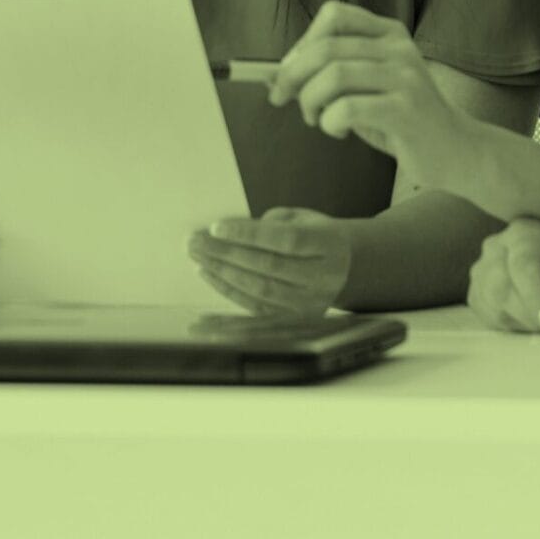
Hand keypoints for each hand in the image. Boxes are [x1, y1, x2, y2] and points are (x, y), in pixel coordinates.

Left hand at [189, 207, 351, 315]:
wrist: (345, 267)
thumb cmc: (313, 234)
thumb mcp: (300, 218)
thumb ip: (270, 224)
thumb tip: (225, 233)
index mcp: (328, 244)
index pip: (287, 240)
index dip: (250, 234)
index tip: (216, 226)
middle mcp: (323, 277)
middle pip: (269, 266)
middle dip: (226, 253)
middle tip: (194, 241)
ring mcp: (311, 303)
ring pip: (260, 290)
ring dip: (222, 272)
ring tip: (197, 256)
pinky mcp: (296, 320)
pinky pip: (256, 307)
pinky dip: (228, 291)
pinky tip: (208, 275)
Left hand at [270, 1, 472, 187]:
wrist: (458, 152)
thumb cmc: (401, 120)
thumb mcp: (367, 87)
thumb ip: (329, 75)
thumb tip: (272, 76)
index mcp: (389, 34)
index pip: (333, 15)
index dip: (302, 41)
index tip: (290, 70)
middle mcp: (399, 48)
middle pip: (325, 47)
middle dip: (292, 76)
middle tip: (283, 99)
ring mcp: (406, 77)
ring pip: (333, 76)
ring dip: (310, 101)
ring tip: (316, 119)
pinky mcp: (407, 110)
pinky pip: (348, 108)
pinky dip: (329, 122)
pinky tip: (339, 131)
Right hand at [467, 218, 539, 334]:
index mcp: (527, 233)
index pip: (523, 266)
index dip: (535, 298)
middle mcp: (497, 246)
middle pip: (502, 286)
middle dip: (533, 316)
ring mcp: (482, 269)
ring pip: (493, 305)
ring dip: (528, 324)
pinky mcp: (479, 293)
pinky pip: (490, 317)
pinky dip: (517, 328)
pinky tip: (539, 322)